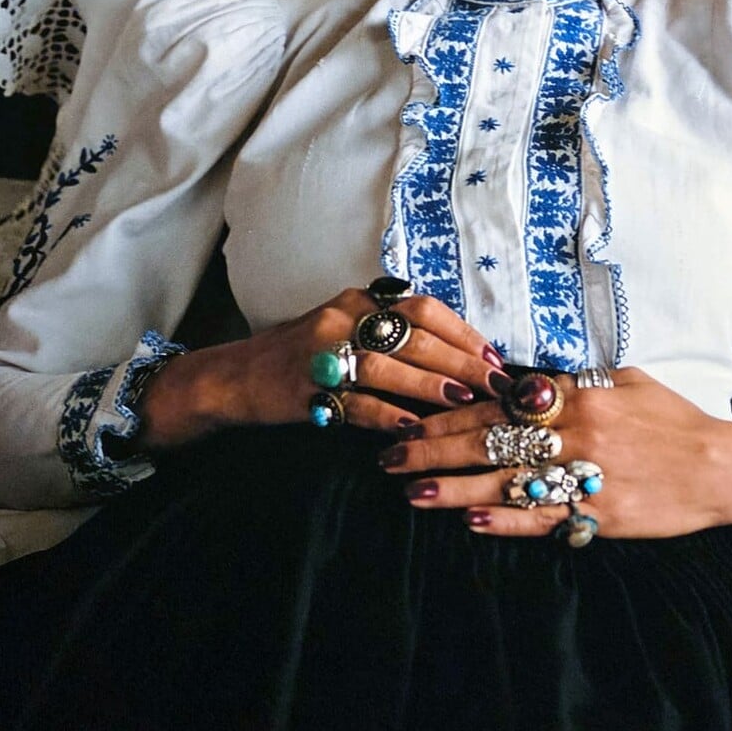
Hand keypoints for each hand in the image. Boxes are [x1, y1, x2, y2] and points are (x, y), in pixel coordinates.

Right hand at [140, 291, 512, 447]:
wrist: (236, 377)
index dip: (463, 333)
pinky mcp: (305, 389)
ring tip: (464, 402)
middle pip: (415, 336)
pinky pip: (354, 403)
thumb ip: (393, 333)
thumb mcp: (348, 328)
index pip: (424, 308)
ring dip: (429, 384)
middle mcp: (344, 317)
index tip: (494, 359)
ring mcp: (322, 353)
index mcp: (360, 300)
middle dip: (461, 361)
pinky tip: (413, 429)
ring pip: (387, 366)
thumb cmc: (304, 355)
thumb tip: (458, 354)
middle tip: (495, 386)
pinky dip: (387, 415)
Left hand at [378, 367, 731, 543]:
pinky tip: (468, 521)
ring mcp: (589, 476)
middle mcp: (578, 432)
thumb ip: (570, 383)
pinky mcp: (602, 515)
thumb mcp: (624, 382)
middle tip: (389, 454)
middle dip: (433, 446)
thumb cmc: (671, 420)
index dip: (450, 407)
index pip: (500, 398)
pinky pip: (544, 518)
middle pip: (490, 437)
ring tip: (410, 491)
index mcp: (580, 395)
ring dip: (453, 487)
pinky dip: (505, 520)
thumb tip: (518, 380)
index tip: (411, 412)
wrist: (722, 467)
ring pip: (506, 480)